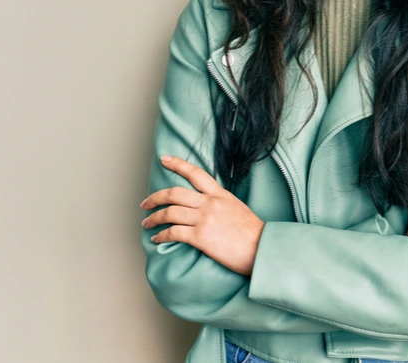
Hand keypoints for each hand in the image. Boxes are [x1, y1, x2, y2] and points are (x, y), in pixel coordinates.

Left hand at [140, 155, 264, 276]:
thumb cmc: (253, 233)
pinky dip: (161, 234)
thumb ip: (219, 203)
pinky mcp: (200, 236)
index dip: (177, 164)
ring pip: (169, 212)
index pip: (195, 173)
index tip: (165, 159)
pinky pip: (173, 232)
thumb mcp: (237, 208)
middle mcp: (210, 203)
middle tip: (145, 203)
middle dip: (155, 197)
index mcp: (220, 194)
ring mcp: (204, 219)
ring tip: (147, 222)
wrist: (261, 248)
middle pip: (174, 193)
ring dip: (154, 218)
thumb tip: (205, 207)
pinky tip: (156, 238)